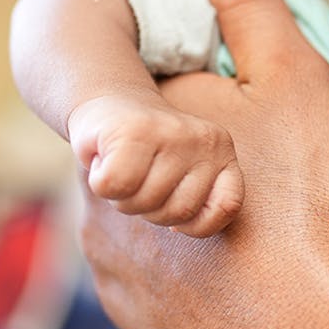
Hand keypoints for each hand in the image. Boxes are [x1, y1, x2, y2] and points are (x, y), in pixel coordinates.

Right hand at [68, 93, 243, 236]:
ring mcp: (170, 132)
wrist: (108, 101)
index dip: (197, 224)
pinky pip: (115, 186)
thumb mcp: (183, 172)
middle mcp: (203, 140)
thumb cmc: (146, 152)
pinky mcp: (133, 131)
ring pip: (144, 201)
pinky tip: (105, 163)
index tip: (174, 219)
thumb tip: (180, 227)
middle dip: (150, 210)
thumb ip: (194, 198)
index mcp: (222, 151)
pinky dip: (101, 184)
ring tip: (122, 170)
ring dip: (122, 199)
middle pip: (178, 212)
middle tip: (138, 183)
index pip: (228, 205)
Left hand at [78, 0, 328, 328]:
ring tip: (266, 227)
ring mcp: (115, 274)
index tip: (245, 112)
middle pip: (148, 159)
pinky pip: (167, 282)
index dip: (201, 94)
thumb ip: (252, 12)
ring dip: (191, 219)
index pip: (147, 89)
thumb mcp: (296, 83)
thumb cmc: (305, 202)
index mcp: (125, 128)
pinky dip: (201, 274)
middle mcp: (99, 202)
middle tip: (265, 170)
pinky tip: (253, 276)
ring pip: (152, 222)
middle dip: (194, 156)